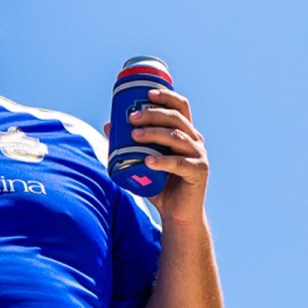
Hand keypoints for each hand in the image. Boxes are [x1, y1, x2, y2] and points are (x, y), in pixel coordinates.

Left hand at [107, 86, 208, 223]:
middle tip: (131, 117)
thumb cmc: (159, 185)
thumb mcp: (141, 161)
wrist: (176, 213)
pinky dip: (162, 161)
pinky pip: (179, 163)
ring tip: (134, 135)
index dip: (166, 97)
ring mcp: (198, 156)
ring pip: (177, 137)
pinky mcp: (198, 172)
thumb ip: (127, 144)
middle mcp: (195, 140)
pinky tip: (148, 161)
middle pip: (176, 118)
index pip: (180, 107)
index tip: (147, 93)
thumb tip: (108, 125)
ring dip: (154, 133)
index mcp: (184, 133)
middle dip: (153, 114)